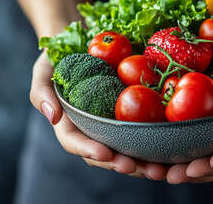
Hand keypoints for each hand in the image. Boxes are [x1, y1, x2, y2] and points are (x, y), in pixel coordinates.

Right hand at [30, 51, 168, 179]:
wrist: (80, 42)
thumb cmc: (57, 58)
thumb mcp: (43, 71)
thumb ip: (41, 93)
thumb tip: (53, 117)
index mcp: (69, 125)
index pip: (76, 143)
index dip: (89, 151)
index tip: (105, 153)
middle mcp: (92, 130)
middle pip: (105, 155)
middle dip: (124, 165)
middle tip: (145, 170)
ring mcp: (112, 124)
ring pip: (126, 150)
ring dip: (144, 163)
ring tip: (162, 170)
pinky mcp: (130, 115)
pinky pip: (142, 131)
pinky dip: (155, 143)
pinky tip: (172, 150)